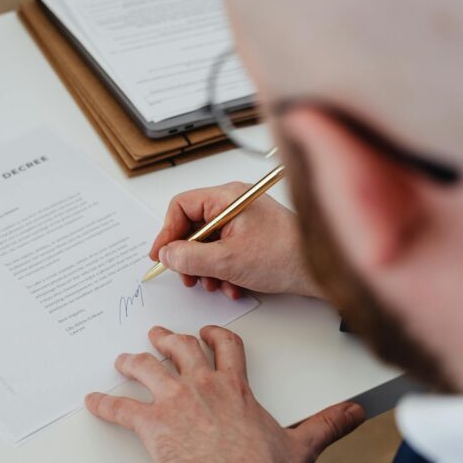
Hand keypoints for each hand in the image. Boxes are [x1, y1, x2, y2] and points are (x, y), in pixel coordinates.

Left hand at [86, 326, 364, 462]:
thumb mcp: (301, 444)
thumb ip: (326, 423)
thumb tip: (356, 413)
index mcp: (235, 388)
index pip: (226, 347)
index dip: (214, 336)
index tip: (206, 332)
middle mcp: (203, 385)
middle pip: (180, 349)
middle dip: (166, 339)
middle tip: (155, 335)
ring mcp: (175, 401)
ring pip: (147, 367)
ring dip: (132, 362)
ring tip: (123, 360)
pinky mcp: (152, 423)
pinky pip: (121, 407)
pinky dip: (104, 404)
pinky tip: (92, 401)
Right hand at [149, 183, 320, 298]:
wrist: (322, 271)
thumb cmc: (286, 256)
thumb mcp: (227, 261)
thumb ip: (189, 257)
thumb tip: (166, 255)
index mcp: (228, 197)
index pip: (181, 206)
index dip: (167, 232)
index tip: (161, 255)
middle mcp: (235, 204)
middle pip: (193, 226)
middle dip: (188, 256)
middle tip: (186, 277)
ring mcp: (244, 220)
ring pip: (207, 242)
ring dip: (206, 268)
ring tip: (214, 285)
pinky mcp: (252, 236)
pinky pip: (224, 250)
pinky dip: (222, 270)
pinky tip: (232, 287)